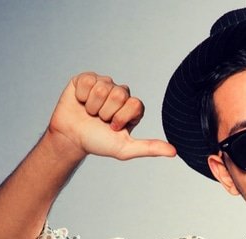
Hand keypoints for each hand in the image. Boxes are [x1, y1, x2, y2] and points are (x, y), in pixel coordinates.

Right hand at [46, 72, 176, 160]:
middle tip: (100, 120)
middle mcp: (120, 93)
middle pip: (120, 94)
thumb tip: (175, 152)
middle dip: (106, 112)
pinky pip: (88, 81)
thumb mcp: (125, 149)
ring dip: (92, 106)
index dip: (121, 118)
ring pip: (102, 88)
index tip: (113, 127)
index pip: (136, 104)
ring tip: (89, 113)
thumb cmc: (98, 143)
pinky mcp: (86, 79)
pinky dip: (81, 96)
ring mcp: (104, 84)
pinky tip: (80, 102)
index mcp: (133, 106)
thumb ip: (150, 148)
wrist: (71, 139)